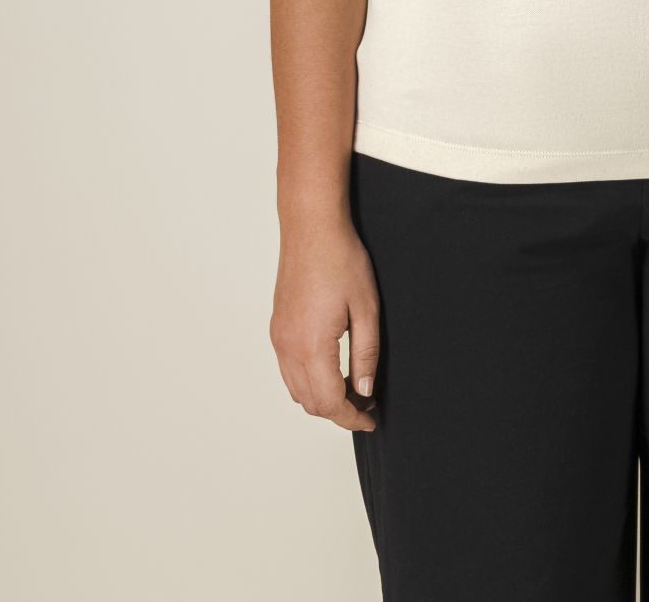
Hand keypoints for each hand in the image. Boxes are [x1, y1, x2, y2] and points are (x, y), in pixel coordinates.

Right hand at [269, 214, 380, 431]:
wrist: (311, 228)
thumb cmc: (341, 260)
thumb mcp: (367, 309)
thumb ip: (366, 354)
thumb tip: (365, 390)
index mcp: (311, 347)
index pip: (330, 402)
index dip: (352, 418)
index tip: (372, 419)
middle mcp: (288, 348)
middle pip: (310, 403)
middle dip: (339, 411)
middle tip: (368, 403)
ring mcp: (278, 338)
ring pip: (296, 390)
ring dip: (322, 398)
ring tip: (353, 387)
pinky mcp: (276, 328)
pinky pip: (288, 370)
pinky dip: (308, 381)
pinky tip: (331, 369)